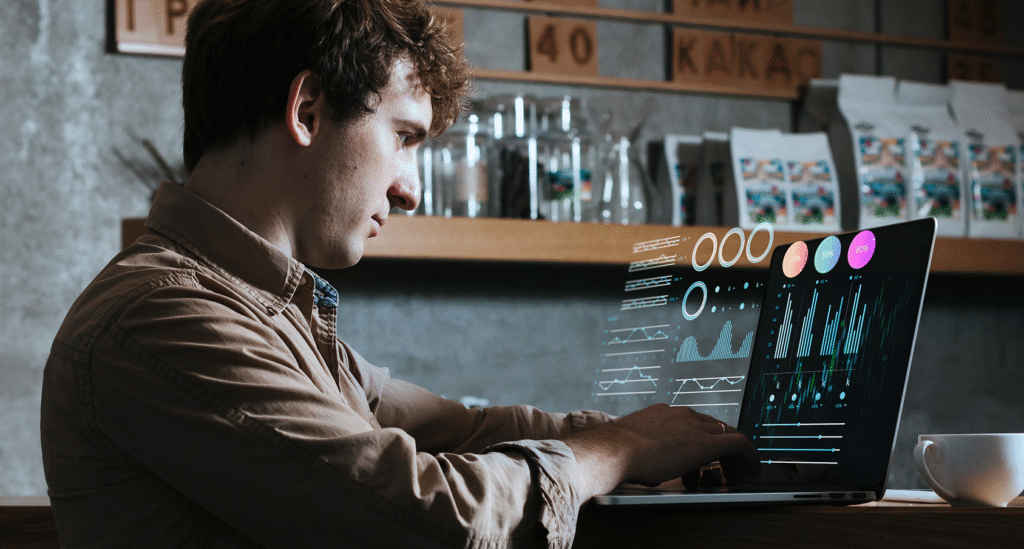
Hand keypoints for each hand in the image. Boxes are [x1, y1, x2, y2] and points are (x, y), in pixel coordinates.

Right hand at [562, 404, 759, 497]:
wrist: (614, 449)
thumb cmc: (614, 452)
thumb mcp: (629, 446)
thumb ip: (640, 449)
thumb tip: (638, 465)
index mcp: (662, 414)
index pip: (691, 422)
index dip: (700, 439)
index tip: (700, 457)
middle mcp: (681, 415)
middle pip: (712, 426)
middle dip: (719, 448)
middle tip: (722, 467)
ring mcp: (695, 426)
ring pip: (727, 434)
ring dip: (732, 455)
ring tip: (735, 473)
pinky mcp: (707, 442)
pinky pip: (739, 444)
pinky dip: (749, 456)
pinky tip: (752, 469)